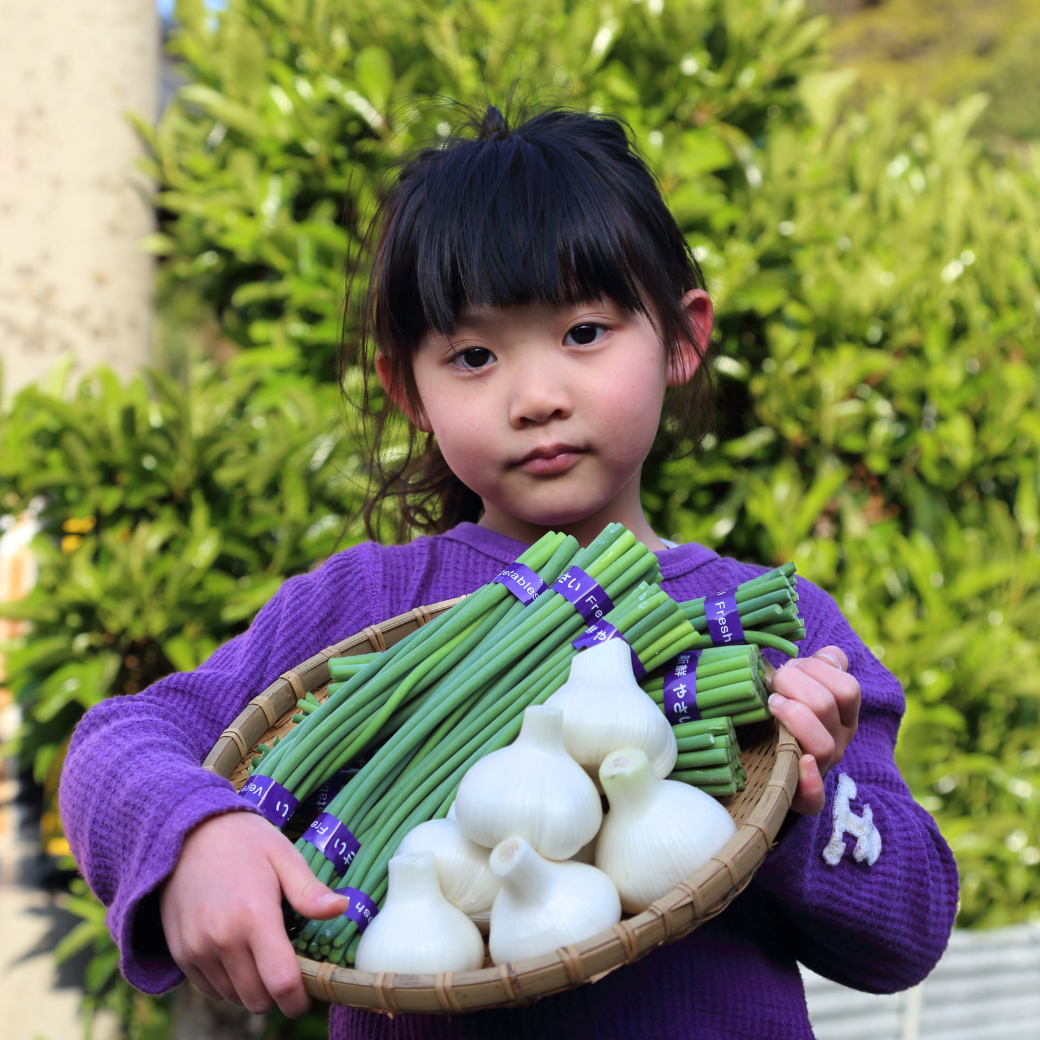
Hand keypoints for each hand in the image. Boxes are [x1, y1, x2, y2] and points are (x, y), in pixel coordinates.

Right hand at [160, 811, 347, 1016]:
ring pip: (233, 997)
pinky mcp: (180, 953)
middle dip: (278, 995)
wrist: (188, 833)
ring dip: (252, 988)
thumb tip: (342, 908)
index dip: (299, 1000)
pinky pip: (210, 989)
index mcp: (254, 916)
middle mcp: (222, 940)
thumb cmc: (245, 842)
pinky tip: (238, 955)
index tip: (309, 996)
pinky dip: (228, 983)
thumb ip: (310, 891)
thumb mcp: (283, 856)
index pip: (281, 983)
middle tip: (289, 970)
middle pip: (257, 1000)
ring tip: (262, 955)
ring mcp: (197, 949)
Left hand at [767, 646, 860, 815]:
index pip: (847, 689)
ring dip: (795, 718)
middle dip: (795, 684)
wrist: (773, 762)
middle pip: (828, 707)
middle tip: (773, 683)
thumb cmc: (789, 712)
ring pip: (822, 744)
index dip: (817, 669)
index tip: (792, 665)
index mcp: (844, 715)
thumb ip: (821, 666)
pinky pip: (816, 799)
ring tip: (772, 704)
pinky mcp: (804, 796)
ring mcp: (823, 767)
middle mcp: (839, 741)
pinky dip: (811, 783)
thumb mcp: (807, 686)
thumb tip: (830, 655)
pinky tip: (801, 764)